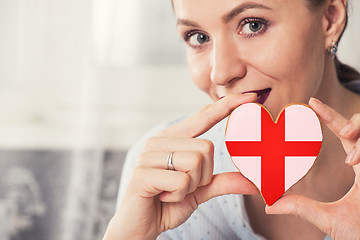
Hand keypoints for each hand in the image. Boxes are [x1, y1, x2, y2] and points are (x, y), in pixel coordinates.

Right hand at [103, 93, 258, 239]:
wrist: (138, 228)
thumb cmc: (166, 204)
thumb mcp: (199, 192)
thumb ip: (221, 182)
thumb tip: (252, 183)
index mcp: (172, 139)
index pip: (203, 117)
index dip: (226, 106)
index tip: (250, 95)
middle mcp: (159, 141)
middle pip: (206, 148)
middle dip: (203, 176)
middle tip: (184, 187)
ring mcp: (148, 156)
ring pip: (195, 163)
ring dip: (191, 187)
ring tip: (171, 191)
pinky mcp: (142, 174)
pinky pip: (181, 182)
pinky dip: (179, 196)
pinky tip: (162, 197)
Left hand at [266, 97, 359, 239]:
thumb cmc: (358, 235)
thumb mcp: (326, 218)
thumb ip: (300, 207)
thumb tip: (269, 205)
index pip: (346, 135)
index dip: (331, 116)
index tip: (311, 103)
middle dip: (351, 121)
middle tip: (340, 131)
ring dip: (359, 132)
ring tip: (347, 147)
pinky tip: (355, 162)